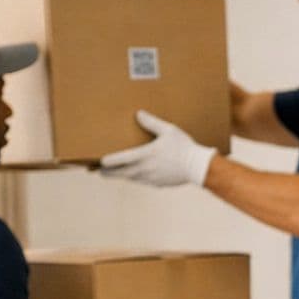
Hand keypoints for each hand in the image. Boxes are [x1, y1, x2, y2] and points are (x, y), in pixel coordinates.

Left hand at [100, 111, 215, 186]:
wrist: (198, 167)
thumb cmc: (184, 147)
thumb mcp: (168, 130)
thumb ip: (152, 123)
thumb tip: (139, 114)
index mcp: (145, 155)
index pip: (121, 159)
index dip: (109, 162)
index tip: (100, 162)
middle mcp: (145, 169)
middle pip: (121, 173)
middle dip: (109, 173)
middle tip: (100, 172)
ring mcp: (151, 178)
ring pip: (132, 178)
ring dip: (122, 176)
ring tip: (115, 173)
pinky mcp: (158, 184)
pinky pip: (143, 181)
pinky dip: (137, 178)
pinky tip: (137, 175)